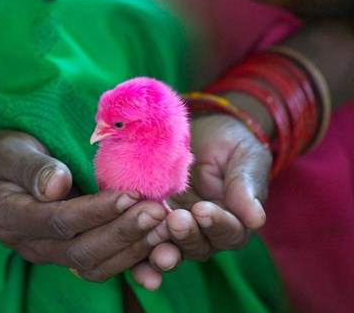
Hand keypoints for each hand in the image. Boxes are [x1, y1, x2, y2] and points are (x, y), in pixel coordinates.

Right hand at [0, 130, 166, 281]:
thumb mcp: (8, 151)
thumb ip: (31, 168)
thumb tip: (58, 186)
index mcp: (12, 217)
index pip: (60, 221)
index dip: (97, 212)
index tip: (131, 196)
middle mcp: (30, 244)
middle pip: (81, 251)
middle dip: (123, 233)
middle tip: (157, 213)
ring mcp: (49, 252)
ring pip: (94, 265)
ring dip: (132, 250)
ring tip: (164, 228)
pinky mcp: (66, 251)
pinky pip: (99, 265)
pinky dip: (130, 260)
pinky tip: (156, 246)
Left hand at [134, 114, 270, 287]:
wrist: (197, 132)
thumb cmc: (228, 144)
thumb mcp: (245, 158)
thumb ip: (247, 186)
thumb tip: (256, 220)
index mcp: (232, 221)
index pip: (229, 232)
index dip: (217, 224)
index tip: (203, 210)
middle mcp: (203, 233)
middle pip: (197, 247)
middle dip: (186, 236)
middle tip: (175, 221)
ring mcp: (174, 229)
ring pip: (169, 249)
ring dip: (160, 249)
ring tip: (152, 237)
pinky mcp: (149, 221)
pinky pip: (142, 241)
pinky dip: (136, 252)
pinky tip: (128, 250)